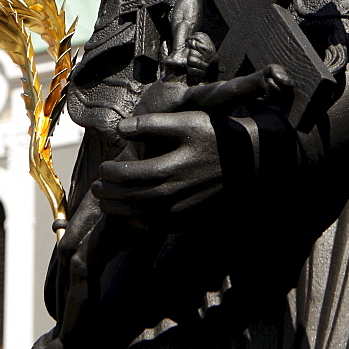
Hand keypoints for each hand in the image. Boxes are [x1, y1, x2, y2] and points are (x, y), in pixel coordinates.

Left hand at [92, 110, 221, 217]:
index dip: (112, 174)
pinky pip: (157, 227)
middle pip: (132, 199)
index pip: (130, 177)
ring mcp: (183, 211)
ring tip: (106, 202)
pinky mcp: (190, 221)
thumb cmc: (217, 136)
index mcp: (171, 169)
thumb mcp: (187, 121)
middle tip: (97, 186)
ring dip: (119, 211)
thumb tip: (121, 128)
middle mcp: (175, 195)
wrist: (252, 163)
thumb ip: (152, 125)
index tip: (103, 167)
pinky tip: (130, 215)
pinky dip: (138, 223)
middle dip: (110, 194)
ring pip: (141, 217)